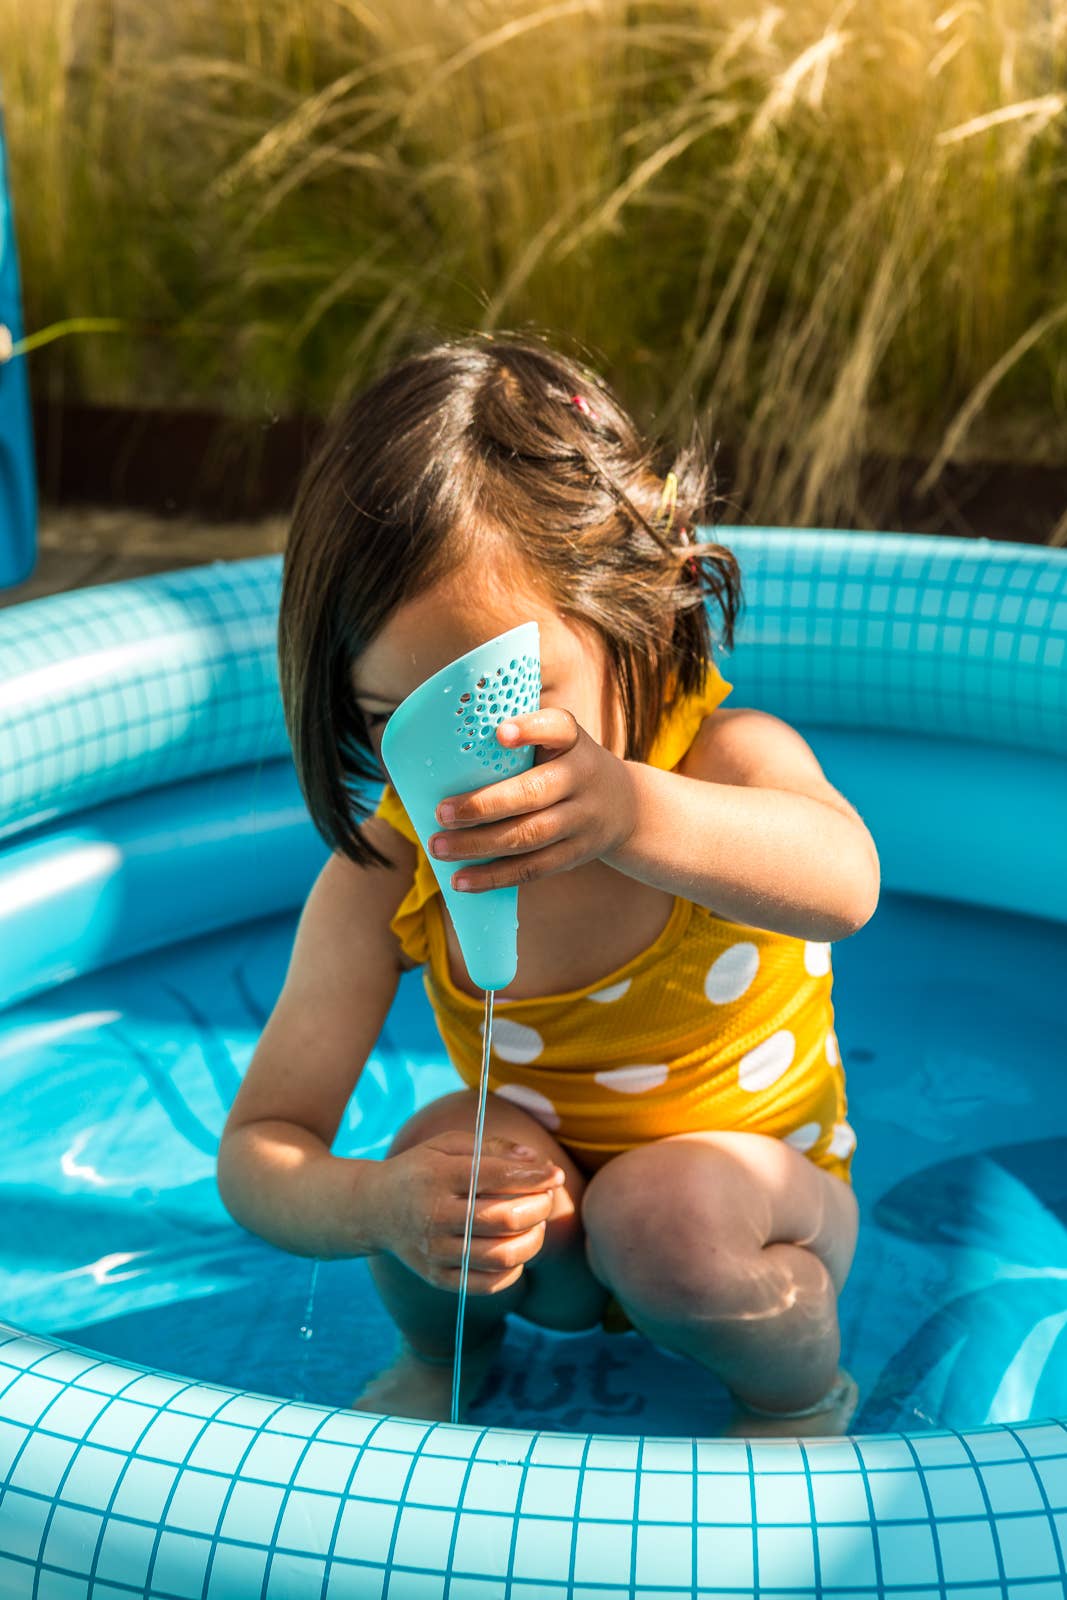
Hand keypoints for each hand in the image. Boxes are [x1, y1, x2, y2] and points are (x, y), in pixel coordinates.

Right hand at [368, 1132, 566, 1293]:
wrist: (373, 1209)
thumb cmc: (421, 1169)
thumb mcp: (447, 1145)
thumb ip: (493, 1147)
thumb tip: (537, 1161)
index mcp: (437, 1176)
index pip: (496, 1177)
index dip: (534, 1176)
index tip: (554, 1174)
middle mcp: (433, 1216)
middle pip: (503, 1219)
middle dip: (538, 1208)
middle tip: (547, 1198)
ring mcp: (434, 1251)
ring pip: (500, 1256)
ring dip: (533, 1241)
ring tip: (536, 1224)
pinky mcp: (436, 1277)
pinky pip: (487, 1284)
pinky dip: (513, 1270)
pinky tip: (516, 1250)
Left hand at [426, 709, 637, 891]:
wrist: (628, 808)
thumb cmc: (568, 766)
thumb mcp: (559, 742)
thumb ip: (520, 738)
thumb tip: (445, 744)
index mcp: (573, 742)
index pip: (557, 728)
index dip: (530, 730)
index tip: (499, 734)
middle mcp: (582, 778)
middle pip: (533, 793)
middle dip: (483, 805)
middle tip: (441, 812)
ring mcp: (581, 820)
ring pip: (529, 835)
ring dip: (479, 845)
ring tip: (439, 848)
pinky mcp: (575, 854)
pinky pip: (533, 868)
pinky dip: (494, 876)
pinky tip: (462, 879)